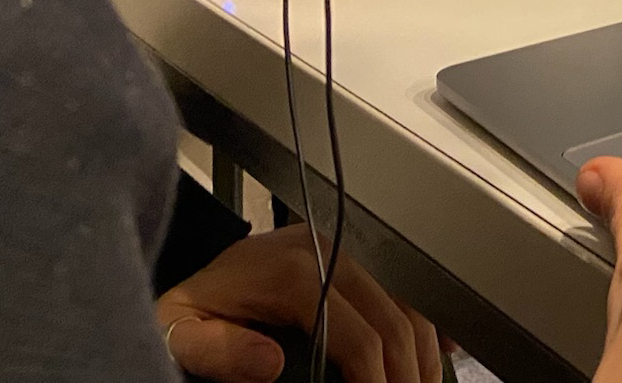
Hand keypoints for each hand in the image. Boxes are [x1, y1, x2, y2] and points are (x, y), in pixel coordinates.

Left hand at [155, 226, 438, 382]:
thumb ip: (219, 350)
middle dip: (409, 370)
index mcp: (292, 272)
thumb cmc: (189, 308)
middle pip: (395, 317)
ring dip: (422, 349)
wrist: (191, 269)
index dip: (378, 378)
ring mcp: (343, 251)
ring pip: (407, 300)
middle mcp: (326, 252)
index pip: (360, 334)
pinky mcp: (350, 257)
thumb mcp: (183, 332)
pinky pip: (402, 285)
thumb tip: (270, 363)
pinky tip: (439, 348)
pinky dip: (425, 319)